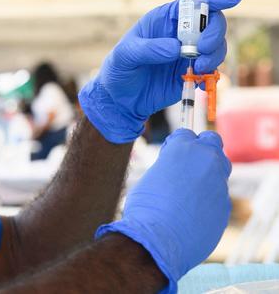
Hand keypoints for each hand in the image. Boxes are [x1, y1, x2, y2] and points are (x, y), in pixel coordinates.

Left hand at [78, 0, 241, 142]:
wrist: (120, 99)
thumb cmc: (119, 69)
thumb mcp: (125, 56)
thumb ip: (148, 49)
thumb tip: (176, 48)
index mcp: (164, 19)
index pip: (193, 2)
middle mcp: (180, 33)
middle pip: (212, 23)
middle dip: (214, 33)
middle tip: (202, 49)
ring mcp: (189, 53)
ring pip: (216, 46)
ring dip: (214, 56)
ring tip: (197, 69)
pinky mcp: (193, 73)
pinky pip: (213, 69)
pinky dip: (212, 75)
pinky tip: (200, 83)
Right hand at [96, 129, 231, 293]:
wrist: (160, 239)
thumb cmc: (146, 207)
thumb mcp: (152, 177)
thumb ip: (170, 168)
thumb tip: (177, 171)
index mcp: (183, 148)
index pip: (186, 133)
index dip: (177, 144)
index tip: (170, 155)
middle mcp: (206, 160)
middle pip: (212, 141)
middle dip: (202, 149)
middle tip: (186, 165)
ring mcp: (219, 182)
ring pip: (219, 169)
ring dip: (207, 174)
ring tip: (188, 190)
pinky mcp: (225, 205)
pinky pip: (218, 194)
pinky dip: (208, 198)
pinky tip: (191, 212)